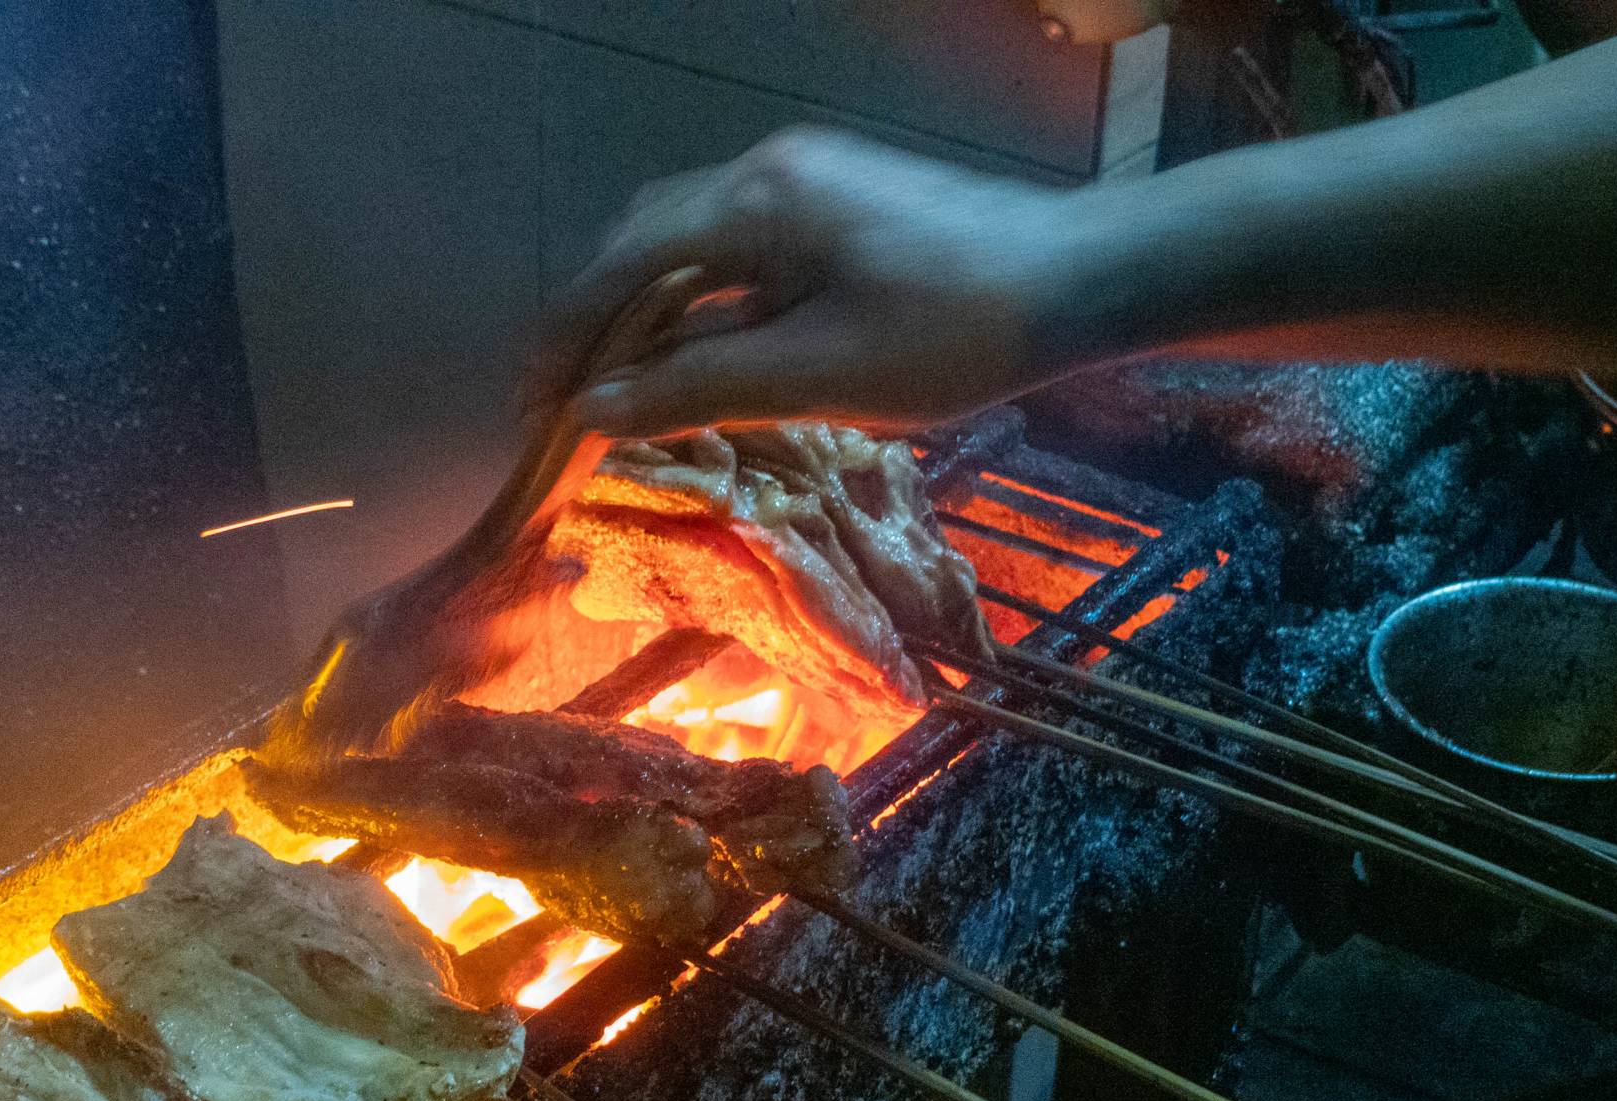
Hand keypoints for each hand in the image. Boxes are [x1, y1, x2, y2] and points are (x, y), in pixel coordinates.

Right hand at [523, 128, 1097, 440]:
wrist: (1084, 280)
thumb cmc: (958, 332)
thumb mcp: (818, 376)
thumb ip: (698, 388)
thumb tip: (597, 411)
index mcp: (755, 201)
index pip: (621, 267)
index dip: (566, 340)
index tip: (532, 406)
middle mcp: (768, 173)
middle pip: (643, 244)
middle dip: (594, 325)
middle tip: (566, 405)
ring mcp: (807, 184)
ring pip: (689, 245)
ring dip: (646, 317)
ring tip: (622, 394)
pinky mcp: (839, 208)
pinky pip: (738, 252)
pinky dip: (700, 307)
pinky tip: (702, 363)